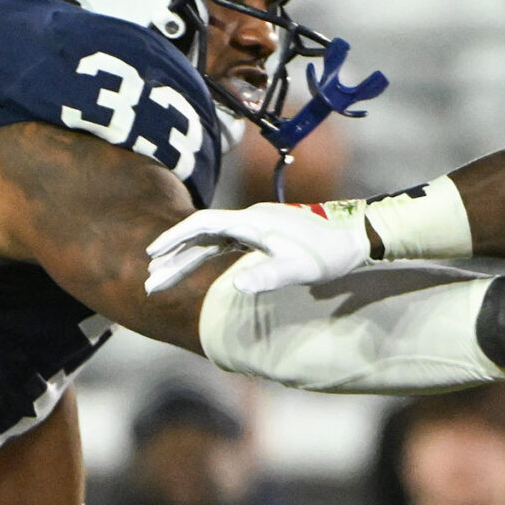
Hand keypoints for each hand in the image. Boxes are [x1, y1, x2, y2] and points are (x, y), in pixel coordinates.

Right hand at [146, 202, 371, 295]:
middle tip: (150, 281)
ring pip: (209, 241)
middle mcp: (249, 220)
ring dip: (185, 259)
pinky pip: (222, 245)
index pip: (203, 225)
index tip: (153, 255)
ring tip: (162, 279)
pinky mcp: (260, 236)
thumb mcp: (299, 269)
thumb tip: (238, 285)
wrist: (354, 239)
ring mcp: (254, 227)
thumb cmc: (328, 254)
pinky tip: (193, 268)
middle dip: (173, 257)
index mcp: (252, 222)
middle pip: (200, 235)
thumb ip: (268, 275)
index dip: (175, 238)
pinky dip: (204, 257)